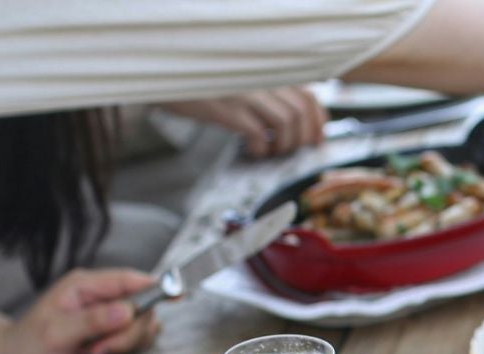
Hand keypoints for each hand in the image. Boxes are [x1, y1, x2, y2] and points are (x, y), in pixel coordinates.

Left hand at [0, 268, 162, 353]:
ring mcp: (109, 321)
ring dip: (124, 347)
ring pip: (142, 330)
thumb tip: (127, 310)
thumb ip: (92, 321)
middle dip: (128, 334)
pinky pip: (135, 346)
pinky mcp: (112, 340)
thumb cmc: (27, 345)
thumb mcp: (56, 332)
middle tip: (100, 348)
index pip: (130, 280)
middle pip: (143, 310)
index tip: (178, 295)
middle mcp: (102, 300)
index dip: (157, 287)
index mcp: (86, 287)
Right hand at [162, 88, 326, 157]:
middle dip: (302, 138)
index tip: (316, 140)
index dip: (318, 121)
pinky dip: (260, 148)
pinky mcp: (229, 109)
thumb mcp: (242, 82)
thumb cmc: (205, 84)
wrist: (166, 76)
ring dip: (283, 144)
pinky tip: (251, 151)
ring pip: (286, 123)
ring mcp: (246, 92)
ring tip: (269, 151)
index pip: (308, 96)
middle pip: (301, 112)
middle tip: (291, 151)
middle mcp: (261, 77)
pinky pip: (258, 134)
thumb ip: (268, 95)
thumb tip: (294, 123)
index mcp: (268, 71)